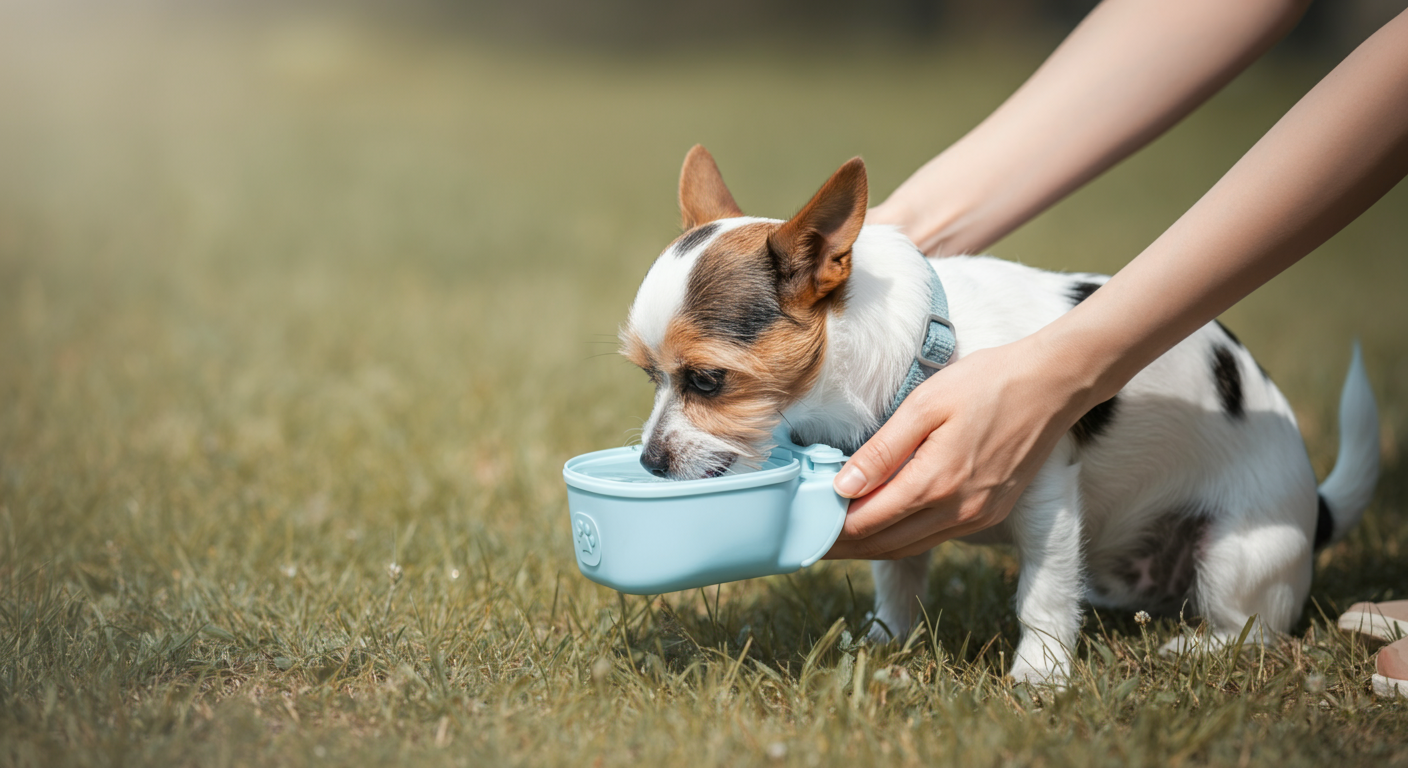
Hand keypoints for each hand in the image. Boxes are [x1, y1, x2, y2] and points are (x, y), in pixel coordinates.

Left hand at [824, 336, 1092, 559]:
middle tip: (806, 540)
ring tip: (834, 539)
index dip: (829, 530)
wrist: (1053, 384)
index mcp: (936, 483)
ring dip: (870, 547)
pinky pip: (934, 537)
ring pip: (909, 547)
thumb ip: (883, 450)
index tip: (800, 528)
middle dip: (842, 546)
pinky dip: (901, 537)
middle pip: (884, 543)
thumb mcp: (925, 405)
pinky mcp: (991, 514)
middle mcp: (959, 511)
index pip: (867, 522)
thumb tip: (842, 487)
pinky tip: (881, 526)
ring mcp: (978, 517)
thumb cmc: (987, 383)